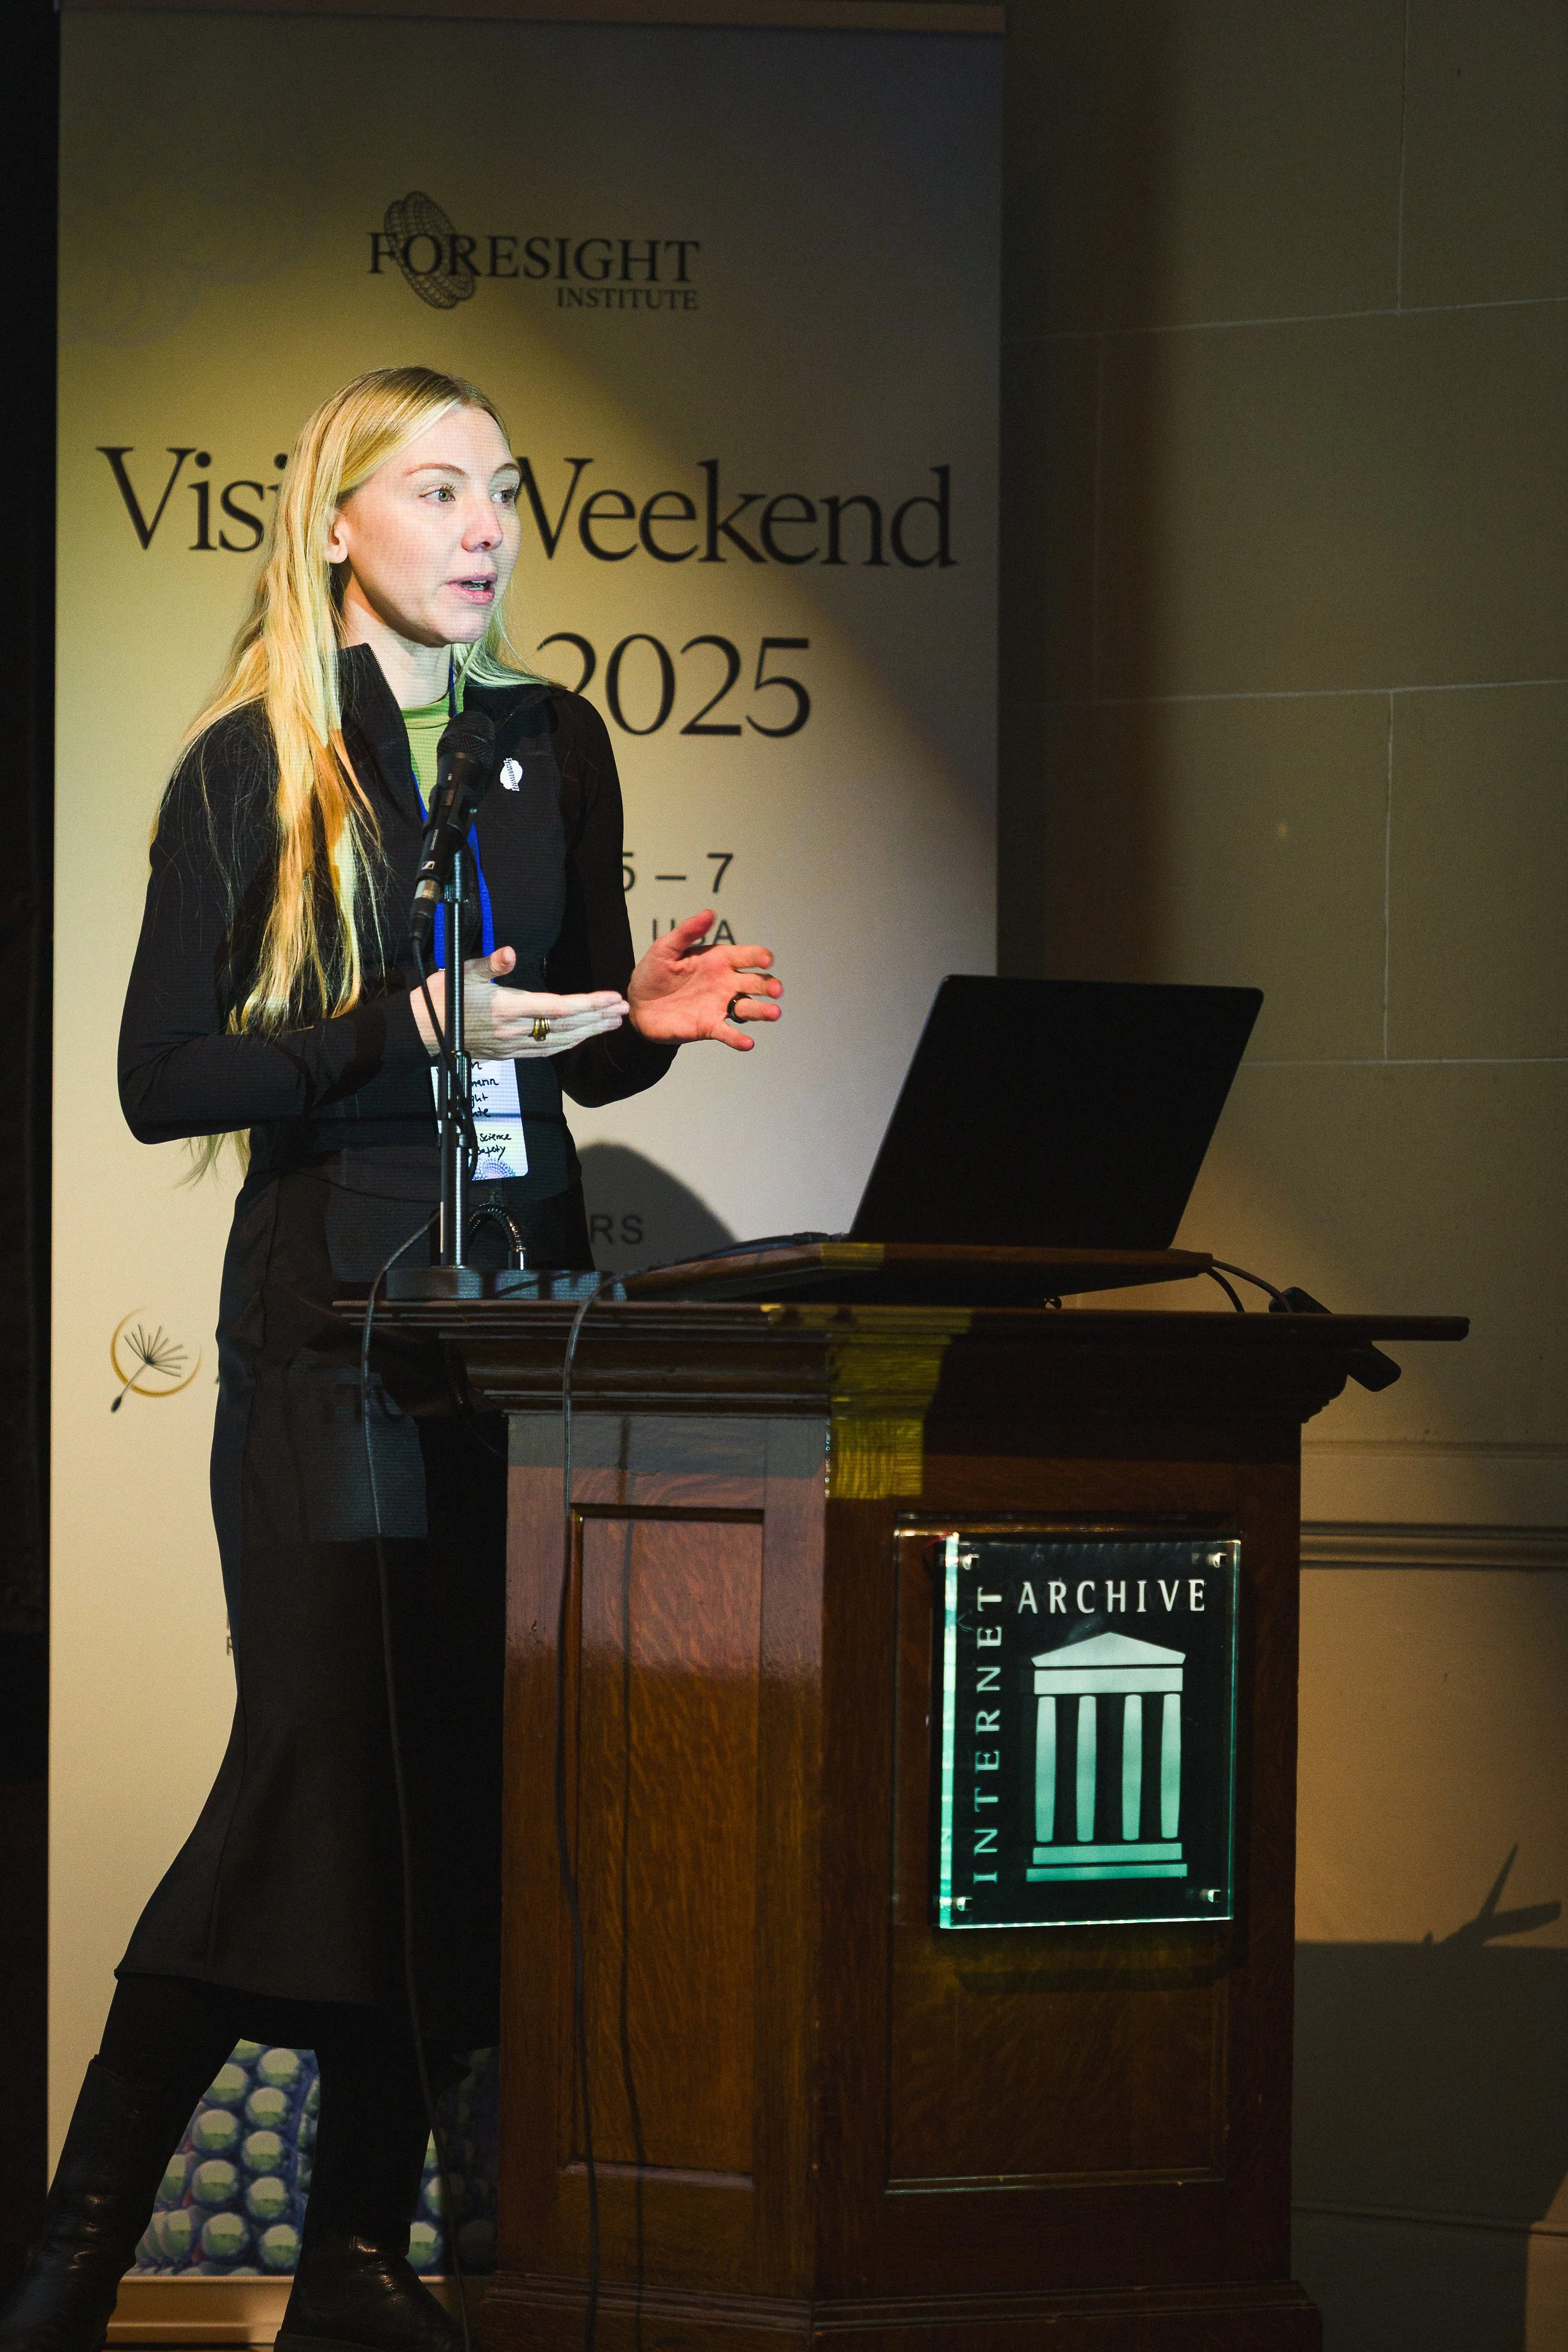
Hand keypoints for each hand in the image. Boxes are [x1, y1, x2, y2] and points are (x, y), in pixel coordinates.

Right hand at [410, 946, 627, 1059]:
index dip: (589, 1004)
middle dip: (598, 1018)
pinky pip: (545, 1052)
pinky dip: (568, 1044)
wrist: (421, 1031)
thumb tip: (510, 953)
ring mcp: (512, 1045)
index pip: (559, 1008)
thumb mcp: (462, 971)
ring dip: (589, 1032)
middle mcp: (514, 1030)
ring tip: (612, 1022)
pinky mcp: (507, 1053)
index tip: (612, 998)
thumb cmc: (442, 998)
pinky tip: (581, 1038)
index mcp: (507, 1008)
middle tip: (623, 1010)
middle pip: (567, 1027)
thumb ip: (491, 963)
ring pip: (560, 1041)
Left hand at [627, 911, 782, 1050]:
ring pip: (749, 1008)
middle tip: (776, 990)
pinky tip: (748, 1044)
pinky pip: (728, 1033)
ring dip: (763, 1011)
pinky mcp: (709, 1026)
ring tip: (774, 1013)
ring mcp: (719, 1005)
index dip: (759, 957)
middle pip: (756, 983)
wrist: (637, 1005)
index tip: (766, 960)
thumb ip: (687, 931)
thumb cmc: (653, 973)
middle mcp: (725, 983)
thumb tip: (709, 913)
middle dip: (769, 985)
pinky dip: (738, 1039)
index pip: (747, 956)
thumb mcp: (666, 948)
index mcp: (719, 960)